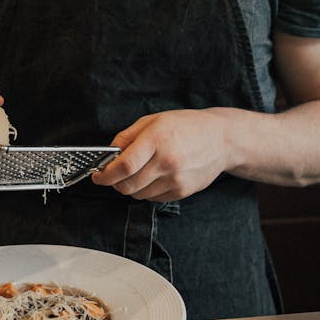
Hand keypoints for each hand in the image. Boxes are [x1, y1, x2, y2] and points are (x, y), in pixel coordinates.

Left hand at [92, 109, 230, 201]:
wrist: (221, 140)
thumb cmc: (186, 126)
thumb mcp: (153, 120)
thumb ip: (127, 137)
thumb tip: (108, 154)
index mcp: (157, 140)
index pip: (124, 166)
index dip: (105, 174)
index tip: (98, 175)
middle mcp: (167, 161)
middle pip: (128, 185)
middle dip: (114, 183)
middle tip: (113, 175)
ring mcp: (176, 179)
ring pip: (138, 195)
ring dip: (130, 187)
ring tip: (137, 172)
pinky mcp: (182, 191)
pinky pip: (153, 198)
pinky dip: (146, 191)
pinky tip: (153, 176)